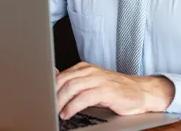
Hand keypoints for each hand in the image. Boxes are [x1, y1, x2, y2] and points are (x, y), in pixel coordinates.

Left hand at [56, 62, 174, 119]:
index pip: (61, 76)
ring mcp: (98, 79)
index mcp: (84, 68)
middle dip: (53, 95)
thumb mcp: (91, 83)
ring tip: (55, 112)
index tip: (42, 98)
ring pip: (71, 87)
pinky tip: (67, 113)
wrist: (138, 91)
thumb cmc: (113, 89)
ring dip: (60, 101)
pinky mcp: (105, 90)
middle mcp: (90, 71)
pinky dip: (72, 106)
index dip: (50, 88)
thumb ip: (74, 81)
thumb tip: (53, 78)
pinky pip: (84, 97)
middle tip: (46, 108)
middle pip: (64, 81)